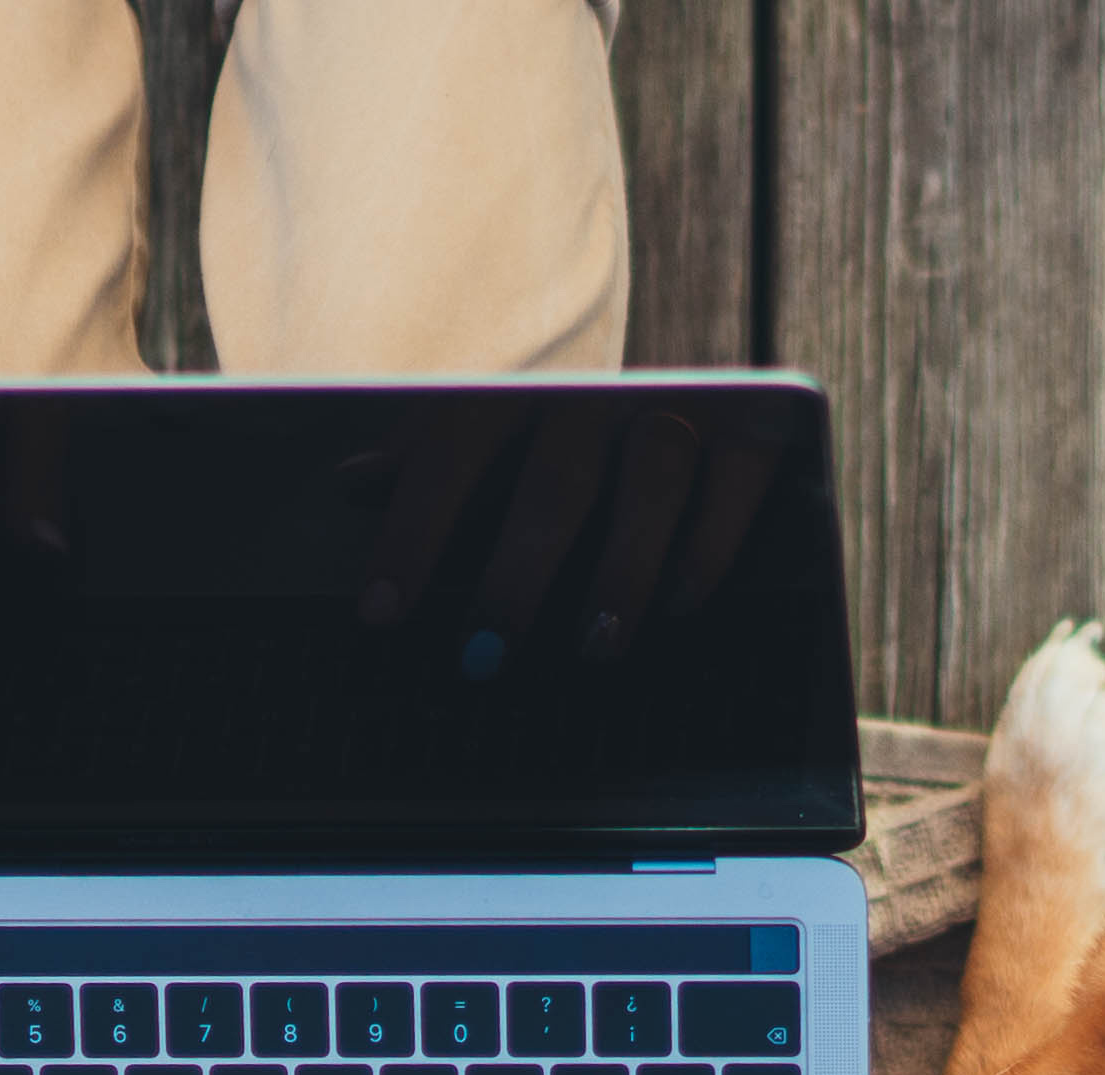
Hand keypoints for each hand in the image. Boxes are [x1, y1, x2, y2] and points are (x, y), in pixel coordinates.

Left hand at [356, 399, 785, 676]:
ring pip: (651, 481)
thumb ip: (429, 460)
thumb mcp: (493, 444)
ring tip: (594, 648)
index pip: (454, 451)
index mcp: (520, 396)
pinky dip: (706, 548)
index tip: (380, 612)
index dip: (415, 531)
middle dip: (517, 574)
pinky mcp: (753, 434)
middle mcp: (597, 399)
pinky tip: (676, 608)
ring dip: (622, 568)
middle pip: (555, 483)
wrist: (693, 391)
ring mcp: (678, 412)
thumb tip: (351, 483)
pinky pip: (732, 488)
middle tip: (484, 654)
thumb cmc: (562, 442)